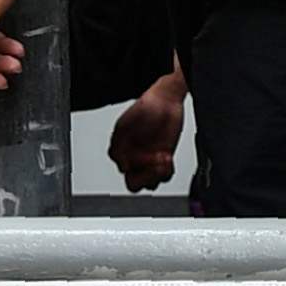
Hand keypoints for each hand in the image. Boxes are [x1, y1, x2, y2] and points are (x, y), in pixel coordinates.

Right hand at [107, 65, 188, 195]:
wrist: (166, 102)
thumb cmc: (144, 109)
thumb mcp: (124, 126)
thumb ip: (117, 148)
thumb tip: (122, 166)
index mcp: (122, 152)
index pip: (126, 172)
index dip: (136, 166)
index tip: (144, 154)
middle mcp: (135, 158)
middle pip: (136, 184)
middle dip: (146, 177)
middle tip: (156, 164)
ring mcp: (149, 160)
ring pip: (151, 183)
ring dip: (158, 174)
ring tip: (164, 159)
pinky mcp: (163, 159)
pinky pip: (164, 176)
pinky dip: (167, 171)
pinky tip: (168, 157)